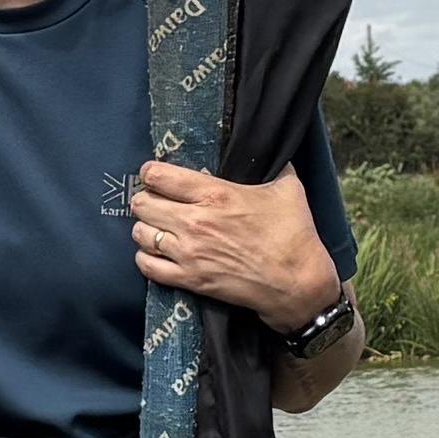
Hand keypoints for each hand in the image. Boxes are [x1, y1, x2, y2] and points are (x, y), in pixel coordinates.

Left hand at [131, 161, 341, 328]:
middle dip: (146, 200)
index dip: (151, 173)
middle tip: (155, 202)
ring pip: (140, 234)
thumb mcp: (287, 189)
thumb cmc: (294, 234)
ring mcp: (189, 253)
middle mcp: (195, 221)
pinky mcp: (190, 280)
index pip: (159, 176)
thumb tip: (274, 154)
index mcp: (215, 194)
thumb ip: (274, 167)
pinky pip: (148, 267)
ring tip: (155, 228)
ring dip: (145, 228)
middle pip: (142, 204)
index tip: (154, 175)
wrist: (297, 283)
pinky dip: (146, 258)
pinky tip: (155, 254)